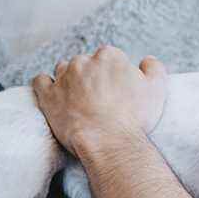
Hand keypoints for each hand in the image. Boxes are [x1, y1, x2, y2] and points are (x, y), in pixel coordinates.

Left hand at [31, 46, 168, 158]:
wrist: (109, 142)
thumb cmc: (135, 117)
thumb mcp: (157, 89)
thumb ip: (154, 67)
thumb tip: (146, 60)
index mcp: (109, 56)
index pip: (111, 58)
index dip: (116, 75)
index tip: (118, 91)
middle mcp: (84, 61)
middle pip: (87, 63)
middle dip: (93, 77)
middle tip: (102, 100)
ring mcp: (63, 77)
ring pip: (64, 70)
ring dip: (71, 81)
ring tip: (81, 101)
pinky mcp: (48, 95)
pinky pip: (41, 81)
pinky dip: (46, 85)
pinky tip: (54, 94)